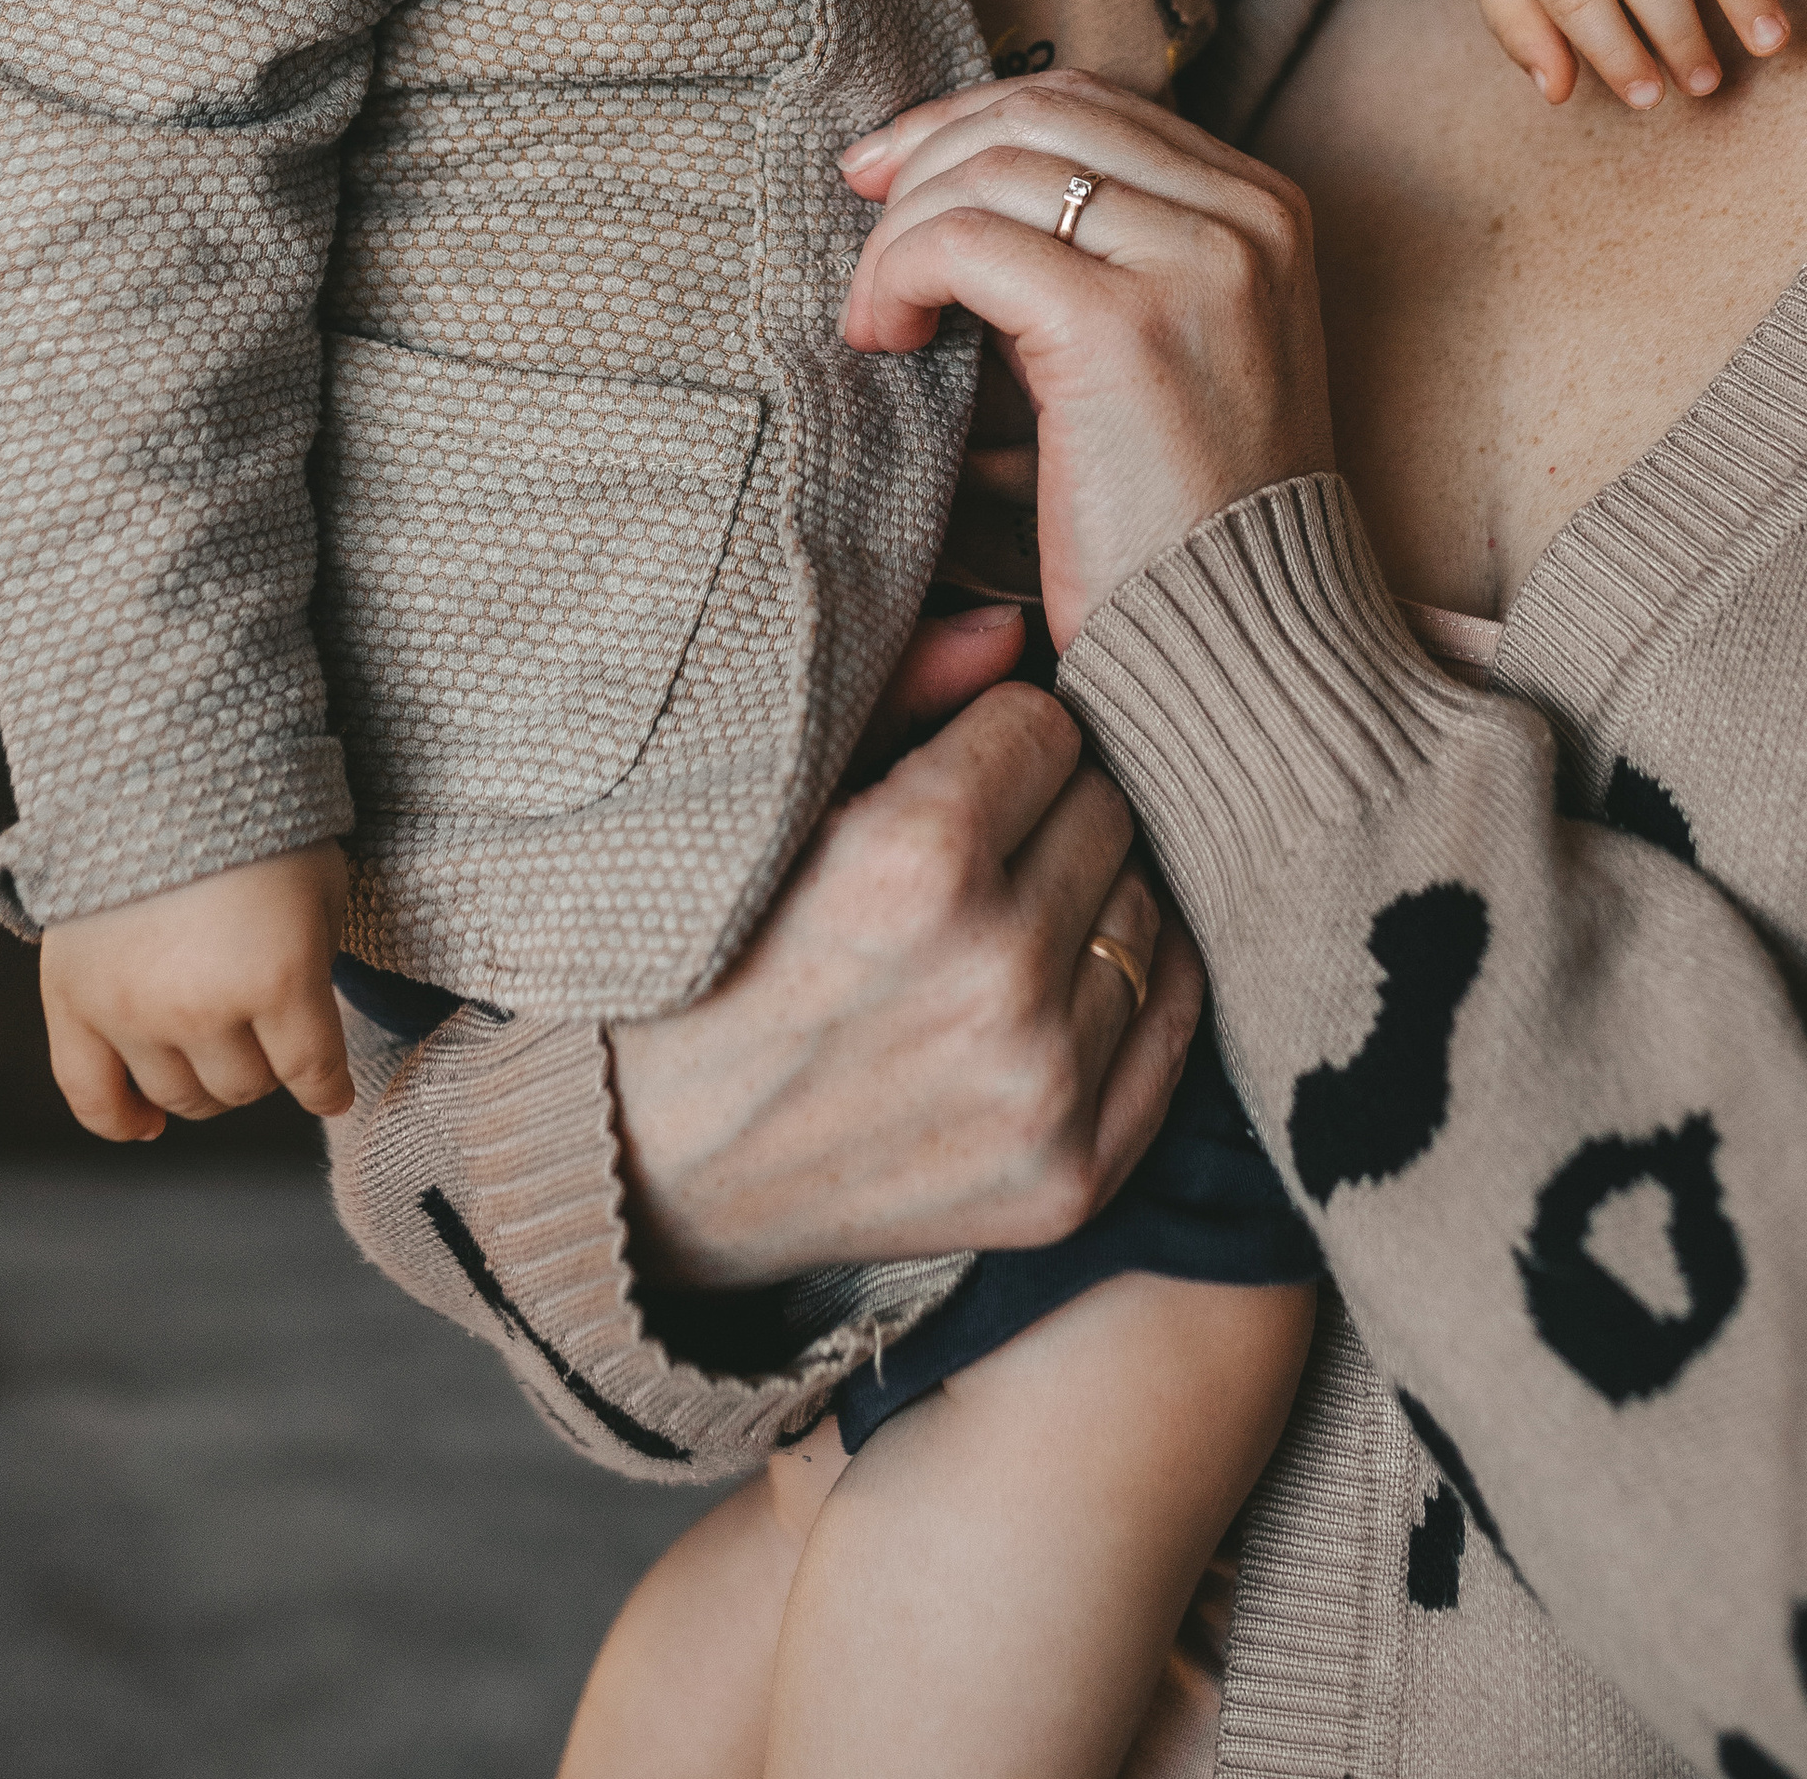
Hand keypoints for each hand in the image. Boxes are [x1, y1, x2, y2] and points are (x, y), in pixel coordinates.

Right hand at [38, 839, 352, 1140]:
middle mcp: (203, 1009)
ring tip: (215, 1052)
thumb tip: (312, 1038)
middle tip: (267, 1034)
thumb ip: (319, 965)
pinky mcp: (74, 1006)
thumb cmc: (259, 821)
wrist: (158, 767)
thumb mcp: (322, 885)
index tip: (333, 1091)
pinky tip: (145, 1124)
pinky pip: (92, 1099)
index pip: (311, 1071)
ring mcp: (133, 1014)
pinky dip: (121, 1123)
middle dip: (267, 1068)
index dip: (328, 1086)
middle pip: (246, 1088)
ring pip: (181, 1099)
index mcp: (278, 977)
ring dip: (208, 1085)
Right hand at [611, 673, 1198, 1283]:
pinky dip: (1128, 989)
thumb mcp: (764, 802)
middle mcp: (995, 977)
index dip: (989, 739)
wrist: (637, 1173)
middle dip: (1043, 814)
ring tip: (991, 926)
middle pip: (1105, 811)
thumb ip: (899, 690)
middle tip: (967, 853)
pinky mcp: (1068, 1180)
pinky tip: (1055, 984)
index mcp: (917, 860)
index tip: (940, 774)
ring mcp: (1040, 1089)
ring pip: (1144, 910)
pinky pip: (1168, 1026)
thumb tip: (1014, 626)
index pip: (1044, 727)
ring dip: (1084, 901)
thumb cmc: (690, 961)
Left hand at [839, 71, 1333, 639]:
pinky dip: (900, 274)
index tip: (894, 170)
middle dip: (925, 155)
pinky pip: (966, 243)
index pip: (1091, 105)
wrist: (1243, 643)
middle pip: (1037, 116)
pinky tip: (886, 337)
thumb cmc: (1182, 518)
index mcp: (1265, 209)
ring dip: (901, 231)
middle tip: (859, 215)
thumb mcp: (1167, 348)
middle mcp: (1244, 216)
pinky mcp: (1120, 326)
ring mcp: (1193, 261)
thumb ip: (1099, 257)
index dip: (972, 119)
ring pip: (992, 169)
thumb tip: (951, 185)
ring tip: (877, 314)